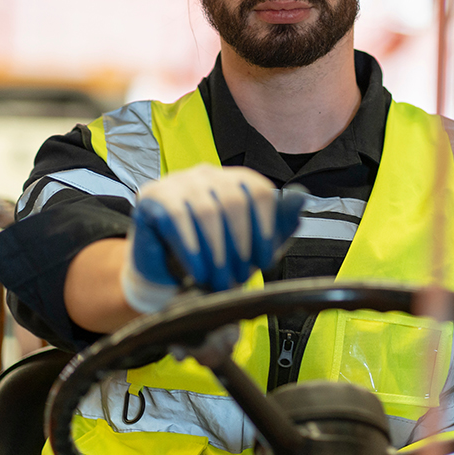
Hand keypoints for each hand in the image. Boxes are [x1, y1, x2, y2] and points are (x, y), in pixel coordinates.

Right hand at [120, 165, 305, 312]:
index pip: (259, 191)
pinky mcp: (152, 196)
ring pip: (207, 210)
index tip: (266, 261)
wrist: (168, 278)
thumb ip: (279, 222)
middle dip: (240, 245)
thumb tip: (301, 197)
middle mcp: (208, 174)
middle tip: (238, 277)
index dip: (266, 228)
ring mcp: (179, 181)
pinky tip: (198, 271)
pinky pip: (177, 218)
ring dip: (217, 252)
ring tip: (219, 280)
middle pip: (234, 200)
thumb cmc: (215, 258)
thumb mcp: (254, 245)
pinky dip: (192, 248)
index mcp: (235, 179)